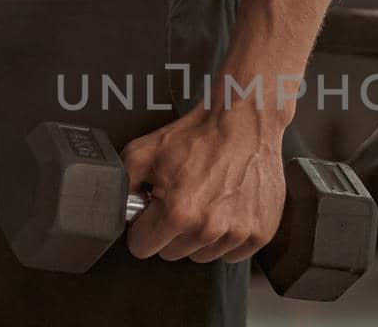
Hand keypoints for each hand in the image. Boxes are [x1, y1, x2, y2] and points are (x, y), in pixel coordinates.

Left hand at [123, 109, 286, 262]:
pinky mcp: (260, 232)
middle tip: (182, 201)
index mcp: (178, 212)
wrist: (245, 121)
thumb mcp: (144, 151)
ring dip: (200, 236)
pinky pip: (233, 253)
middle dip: (171, 232)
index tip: (153, 213)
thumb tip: (116, 206)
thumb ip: (123, 183)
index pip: (142, 248)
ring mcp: (237, 232)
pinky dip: (228, 237)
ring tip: (206, 202)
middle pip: (172, 254)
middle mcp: (209, 228)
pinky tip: (227, 209)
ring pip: (202, 255)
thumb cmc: (200, 135)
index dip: (143, 228)